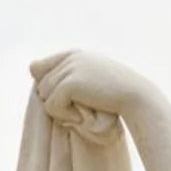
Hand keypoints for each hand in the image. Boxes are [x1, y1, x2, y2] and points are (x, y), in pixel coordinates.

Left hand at [30, 50, 152, 128]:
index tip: (68, 100)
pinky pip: (51, 106)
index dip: (46, 87)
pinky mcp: (71, 83)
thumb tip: (35, 75)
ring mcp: (71, 68)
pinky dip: (64, 116)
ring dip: (60, 110)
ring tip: (82, 111)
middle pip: (40, 85)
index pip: (38, 67)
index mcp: (74, 55)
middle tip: (78, 109)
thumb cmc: (117, 96)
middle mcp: (70, 58)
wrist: (136, 97)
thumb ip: (69, 81)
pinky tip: (82, 116)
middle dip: (55, 102)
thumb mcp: (92, 85)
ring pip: (44, 96)